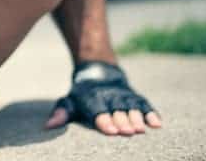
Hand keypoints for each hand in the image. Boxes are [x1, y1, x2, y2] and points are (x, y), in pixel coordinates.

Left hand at [43, 61, 161, 135]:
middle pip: (117, 111)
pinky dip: (151, 113)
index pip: (97, 110)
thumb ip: (62, 113)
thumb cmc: (82, 96)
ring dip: (137, 118)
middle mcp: (109, 97)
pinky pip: (145, 104)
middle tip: (128, 132)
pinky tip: (158, 124)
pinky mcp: (135, 97)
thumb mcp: (69, 101)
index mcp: (91, 99)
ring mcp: (123, 96)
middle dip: (122, 121)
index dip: (104, 120)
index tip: (110, 131)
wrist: (98, 72)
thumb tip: (48, 126)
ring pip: (131, 107)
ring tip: (141, 130)